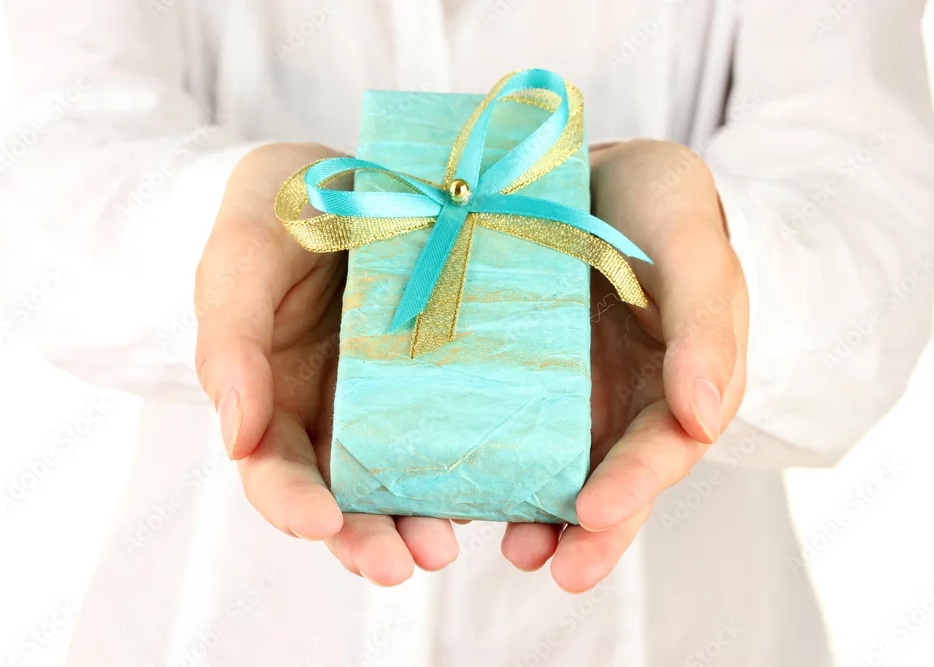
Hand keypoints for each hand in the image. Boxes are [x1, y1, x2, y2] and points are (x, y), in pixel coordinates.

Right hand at [194, 143, 458, 584]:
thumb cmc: (274, 216)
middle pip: (344, 499)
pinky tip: (500, 483)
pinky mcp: (443, 380)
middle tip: (407, 563)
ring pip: (404, 481)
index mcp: (272, 401)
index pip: (273, 472)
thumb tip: (234, 435)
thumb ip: (230, 341)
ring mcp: (390, 404)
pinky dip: (472, 466)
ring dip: (424, 519)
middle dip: (371, 538)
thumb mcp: (239, 260)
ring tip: (451, 544)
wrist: (343, 174)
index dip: (292, 506)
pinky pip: (456, 431)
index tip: (321, 524)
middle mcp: (332, 417)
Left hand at [500, 139, 748, 591]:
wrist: (596, 175)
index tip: (596, 512)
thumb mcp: (693, 246)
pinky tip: (447, 487)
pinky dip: (480, 464)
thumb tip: (704, 418)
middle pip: (608, 484)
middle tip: (554, 565)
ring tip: (507, 548)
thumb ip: (705, 323)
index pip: (662, 449)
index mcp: (675, 385)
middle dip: (587, 533)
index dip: (635, 486)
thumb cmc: (661, 209)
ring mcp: (564, 398)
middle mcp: (620, 406)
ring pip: (551, 472)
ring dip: (532, 516)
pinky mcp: (511, 381)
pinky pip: (498, 430)